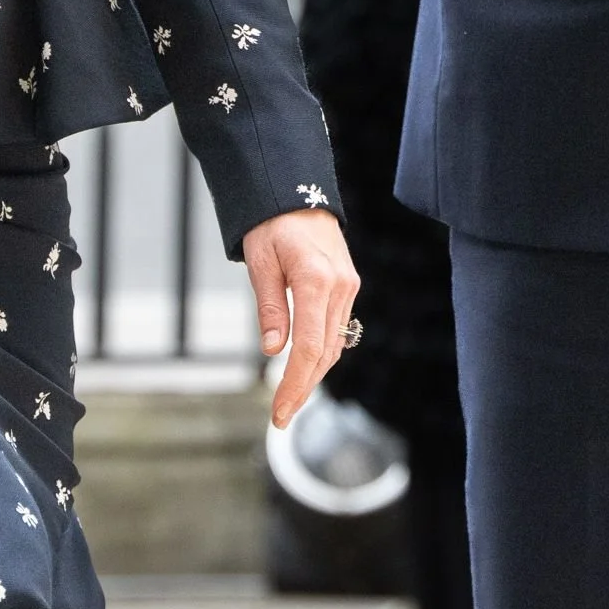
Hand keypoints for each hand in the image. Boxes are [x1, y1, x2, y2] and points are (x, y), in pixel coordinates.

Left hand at [242, 210, 359, 428]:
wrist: (296, 191)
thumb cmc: (271, 224)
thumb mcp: (260, 263)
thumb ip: (269, 307)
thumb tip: (275, 351)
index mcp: (316, 281)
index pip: (309, 347)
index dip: (295, 384)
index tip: (280, 412)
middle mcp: (339, 287)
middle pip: (326, 353)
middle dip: (303, 388)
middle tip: (280, 416)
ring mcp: (348, 287)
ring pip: (334, 345)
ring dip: (313, 375)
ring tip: (289, 400)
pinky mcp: (347, 286)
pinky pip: (337, 330)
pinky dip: (321, 353)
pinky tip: (304, 369)